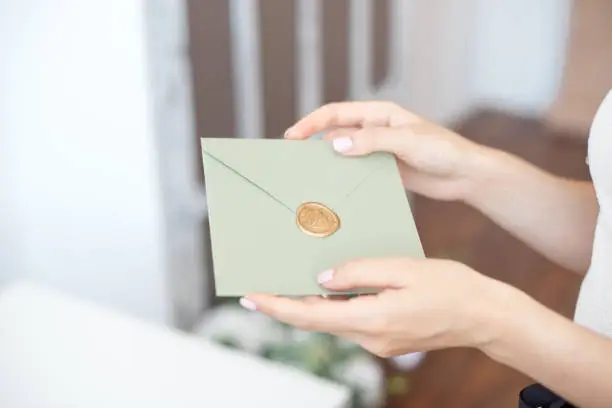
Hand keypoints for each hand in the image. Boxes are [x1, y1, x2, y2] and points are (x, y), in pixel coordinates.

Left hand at [240, 258, 510, 356]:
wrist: (484, 316)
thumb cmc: (450, 286)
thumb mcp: (403, 268)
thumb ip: (359, 272)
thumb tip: (322, 278)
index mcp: (373, 319)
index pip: (310, 315)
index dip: (277, 306)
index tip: (250, 297)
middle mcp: (370, 338)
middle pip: (316, 320)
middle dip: (286, 305)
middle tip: (259, 287)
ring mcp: (378, 343)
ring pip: (331, 321)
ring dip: (308, 304)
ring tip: (288, 280)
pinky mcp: (386, 338)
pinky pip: (349, 321)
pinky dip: (332, 306)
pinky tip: (327, 288)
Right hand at [284, 101, 488, 200]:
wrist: (464, 174)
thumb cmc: (442, 150)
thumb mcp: (407, 141)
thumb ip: (372, 142)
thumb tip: (335, 144)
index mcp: (379, 114)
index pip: (336, 114)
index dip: (311, 123)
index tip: (292, 137)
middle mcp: (375, 130)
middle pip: (335, 133)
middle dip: (313, 144)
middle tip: (293, 161)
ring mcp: (378, 151)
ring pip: (344, 154)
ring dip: (328, 163)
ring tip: (308, 177)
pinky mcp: (383, 170)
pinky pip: (357, 171)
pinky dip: (344, 178)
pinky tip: (334, 189)